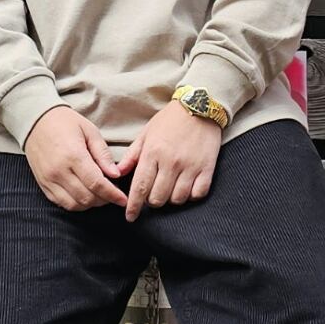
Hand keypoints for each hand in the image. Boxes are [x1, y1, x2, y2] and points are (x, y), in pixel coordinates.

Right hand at [22, 106, 130, 210]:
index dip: (112, 195)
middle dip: (104, 200)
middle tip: (112, 193)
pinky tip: (84, 194)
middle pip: (87, 197)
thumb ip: (103, 154)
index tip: (123, 200)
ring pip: (74, 205)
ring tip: (99, 195)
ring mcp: (49, 179)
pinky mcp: (43, 184)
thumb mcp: (90, 131)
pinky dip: (76, 204)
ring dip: (90, 204)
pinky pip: (61, 203)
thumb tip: (116, 175)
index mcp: (73, 155)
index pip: (97, 183)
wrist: (36, 121)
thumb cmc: (65, 123)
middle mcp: (59, 171)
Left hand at [114, 103, 222, 222]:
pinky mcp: (207, 168)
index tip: (130, 217)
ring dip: (171, 198)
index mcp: (153, 153)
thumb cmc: (170, 120)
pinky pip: (198, 194)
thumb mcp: (146, 133)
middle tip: (153, 193)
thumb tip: (117, 173)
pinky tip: (187, 187)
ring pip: (177, 199)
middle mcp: (171, 162)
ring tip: (170, 188)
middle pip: (157, 198)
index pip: (140, 187)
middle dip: (152, 201)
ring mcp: (190, 166)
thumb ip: (132, 155)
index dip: (133, 206)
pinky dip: (191, 196)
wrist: (200, 106)